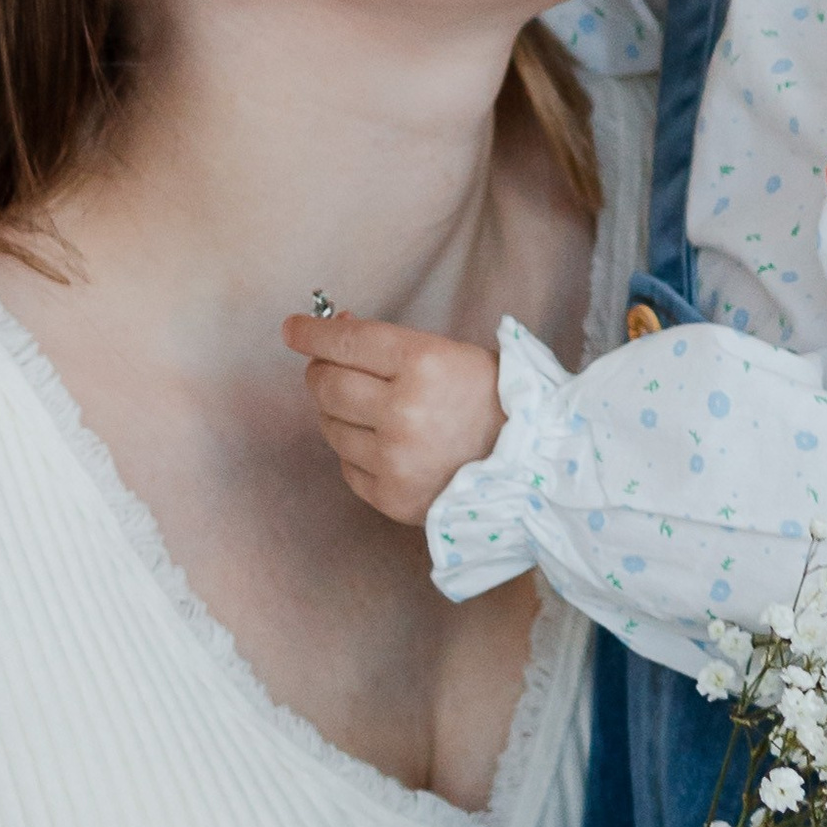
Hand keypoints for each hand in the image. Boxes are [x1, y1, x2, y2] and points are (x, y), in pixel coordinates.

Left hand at [283, 314, 506, 527]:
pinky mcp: (392, 497)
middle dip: (321, 373)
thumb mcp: (452, 354)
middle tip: (329, 370)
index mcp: (423, 364)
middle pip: (328, 385)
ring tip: (368, 411)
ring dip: (338, 414)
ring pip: (331, 428)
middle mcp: (403, 411)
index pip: (346, 342)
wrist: (533, 469)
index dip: (312, 333)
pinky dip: (357, 452)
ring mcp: (395, 459)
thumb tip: (336, 333)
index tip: (293, 330)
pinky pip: (348, 467)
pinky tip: (383, 445)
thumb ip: (392, 346)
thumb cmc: (495, 403)